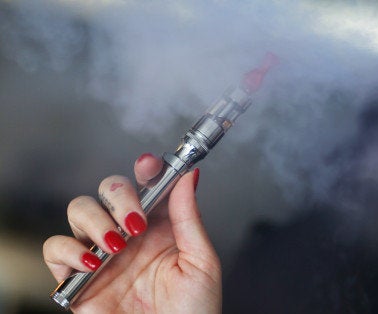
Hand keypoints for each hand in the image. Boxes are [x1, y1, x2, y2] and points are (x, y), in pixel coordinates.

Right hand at [43, 153, 220, 312]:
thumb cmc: (193, 311)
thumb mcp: (201, 262)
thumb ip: (189, 218)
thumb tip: (188, 176)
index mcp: (161, 226)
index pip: (147, 184)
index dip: (146, 168)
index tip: (149, 165)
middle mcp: (130, 234)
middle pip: (109, 189)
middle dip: (119, 195)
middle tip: (136, 221)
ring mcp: (103, 253)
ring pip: (80, 210)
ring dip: (95, 220)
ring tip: (117, 245)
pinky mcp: (79, 278)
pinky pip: (56, 249)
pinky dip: (68, 250)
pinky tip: (93, 263)